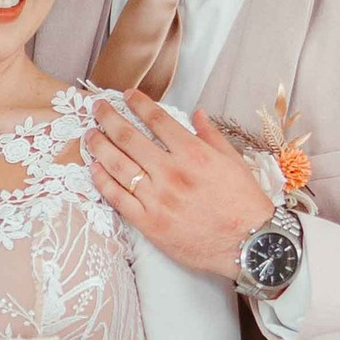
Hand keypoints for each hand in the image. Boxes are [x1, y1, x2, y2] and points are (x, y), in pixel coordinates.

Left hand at [87, 97, 274, 279]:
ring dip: (100, 146)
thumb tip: (197, 113)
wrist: (250, 244)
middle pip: (129, 138)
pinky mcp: (149, 223)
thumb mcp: (235, 161)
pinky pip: (118, 198)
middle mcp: (171, 172)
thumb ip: (212, 135)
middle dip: (109, 118)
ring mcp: (157, 198)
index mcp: (193, 154)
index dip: (138, 104)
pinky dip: (102, 181)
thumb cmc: (244, 204)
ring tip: (90, 135)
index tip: (127, 95)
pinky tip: (94, 169)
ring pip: (118, 166)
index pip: (157, 120)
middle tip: (97, 108)